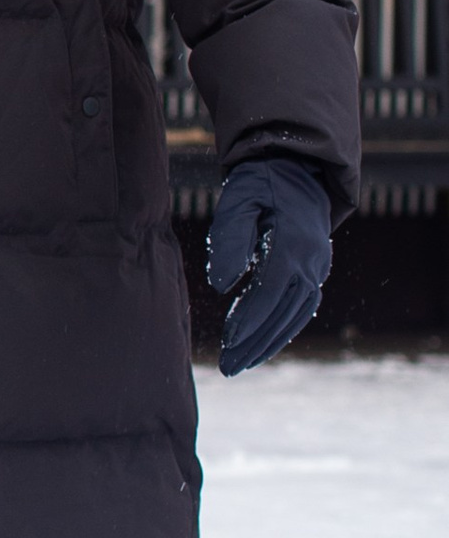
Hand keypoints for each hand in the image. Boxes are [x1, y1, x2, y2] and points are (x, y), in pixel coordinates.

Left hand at [206, 153, 332, 376]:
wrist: (298, 169)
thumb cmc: (260, 183)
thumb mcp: (239, 199)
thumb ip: (229, 238)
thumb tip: (220, 286)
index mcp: (294, 243)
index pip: (271, 291)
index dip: (250, 319)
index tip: (228, 342)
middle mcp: (312, 260)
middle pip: (284, 312)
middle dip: (256, 342)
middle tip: (228, 367)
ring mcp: (318, 267)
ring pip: (296, 316)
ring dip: (268, 343)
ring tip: (239, 364)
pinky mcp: (316, 271)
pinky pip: (301, 309)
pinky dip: (281, 330)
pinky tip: (259, 346)